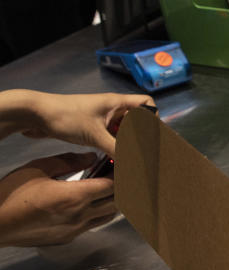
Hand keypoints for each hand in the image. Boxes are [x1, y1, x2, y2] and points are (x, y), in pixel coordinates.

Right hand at [0, 153, 116, 247]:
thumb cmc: (11, 195)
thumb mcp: (38, 168)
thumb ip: (68, 162)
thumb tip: (91, 158)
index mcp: (75, 197)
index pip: (113, 186)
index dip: (121, 175)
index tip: (122, 165)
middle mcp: (80, 216)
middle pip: (117, 203)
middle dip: (122, 188)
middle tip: (118, 175)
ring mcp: (75, 230)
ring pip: (108, 216)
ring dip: (112, 202)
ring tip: (106, 188)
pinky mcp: (67, 238)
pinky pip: (93, 225)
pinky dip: (98, 213)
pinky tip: (89, 203)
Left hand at [23, 91, 153, 157]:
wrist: (34, 114)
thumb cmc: (66, 117)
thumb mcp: (96, 136)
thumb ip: (120, 151)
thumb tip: (137, 166)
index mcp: (116, 103)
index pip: (147, 104)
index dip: (154, 118)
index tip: (152, 136)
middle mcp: (111, 108)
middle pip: (136, 120)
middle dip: (140, 136)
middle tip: (141, 154)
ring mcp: (100, 117)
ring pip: (122, 130)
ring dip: (126, 143)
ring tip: (127, 159)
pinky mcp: (90, 126)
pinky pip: (109, 136)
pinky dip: (113, 146)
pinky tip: (112, 158)